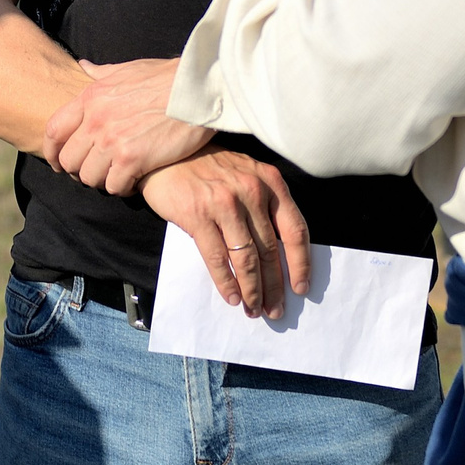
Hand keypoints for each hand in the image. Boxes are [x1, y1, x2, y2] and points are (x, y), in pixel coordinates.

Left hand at [40, 58, 213, 195]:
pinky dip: (124, 189)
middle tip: (98, 173)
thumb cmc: (167, 77)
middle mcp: (95, 120)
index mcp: (91, 97)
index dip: (52, 152)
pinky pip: (115, 186)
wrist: (198, 88)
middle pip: (69, 160)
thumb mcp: (127, 69)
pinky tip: (136, 182)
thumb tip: (83, 67)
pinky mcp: (132, 159)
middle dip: (81, 171)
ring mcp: (112, 140)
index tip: (60, 163)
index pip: (53, 131)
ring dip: (103, 181)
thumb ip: (101, 73)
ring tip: (119, 177)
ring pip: (89, 177)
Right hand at [140, 149, 311, 319]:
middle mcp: (251, 191)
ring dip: (252, 290)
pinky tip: (232, 296)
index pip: (295, 230)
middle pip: (270, 250)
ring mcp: (224, 203)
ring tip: (254, 309)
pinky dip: (226, 282)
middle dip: (274, 286)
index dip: (300, 263)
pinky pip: (217, 258)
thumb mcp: (246, 175)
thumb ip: (264, 204)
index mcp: (269, 181)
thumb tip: (278, 254)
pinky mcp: (198, 215)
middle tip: (276, 309)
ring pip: (246, 259)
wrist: (165, 156)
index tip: (300, 287)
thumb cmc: (208, 168)